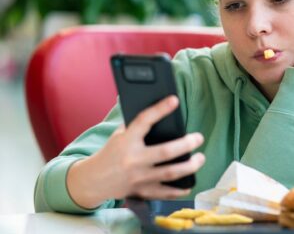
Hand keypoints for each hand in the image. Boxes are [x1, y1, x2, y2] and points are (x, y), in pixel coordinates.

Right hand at [67, 96, 204, 208]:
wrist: (93, 180)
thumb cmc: (111, 152)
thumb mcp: (119, 135)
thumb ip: (137, 126)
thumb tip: (160, 112)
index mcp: (126, 141)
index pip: (144, 121)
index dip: (160, 109)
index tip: (174, 100)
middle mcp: (133, 159)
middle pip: (165, 152)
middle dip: (186, 144)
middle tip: (199, 138)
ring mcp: (138, 177)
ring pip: (170, 173)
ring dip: (189, 166)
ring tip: (201, 158)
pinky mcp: (142, 191)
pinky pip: (164, 192)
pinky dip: (179, 190)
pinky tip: (190, 183)